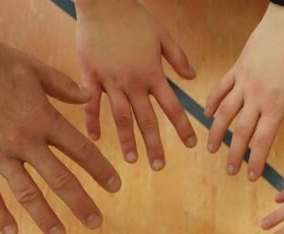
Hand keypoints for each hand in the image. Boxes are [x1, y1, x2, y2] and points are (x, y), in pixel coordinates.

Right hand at [0, 32, 120, 233]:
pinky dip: (0, 215)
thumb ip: (62, 85)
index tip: (115, 186)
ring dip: (46, 217)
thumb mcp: (31, 66)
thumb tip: (88, 96)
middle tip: (96, 223)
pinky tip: (12, 231)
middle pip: (60, 179)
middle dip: (81, 203)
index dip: (101, 170)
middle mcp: (24, 141)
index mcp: (43, 118)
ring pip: (27, 194)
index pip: (81, 151)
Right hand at [76, 0, 196, 168]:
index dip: (182, 127)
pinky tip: (95, 139)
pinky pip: (91, 103)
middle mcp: (133, 82)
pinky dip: (92, 121)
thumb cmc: (134, 17)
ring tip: (132, 160)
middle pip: (146, 119)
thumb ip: (178, 58)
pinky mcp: (90, 76)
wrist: (103, 2)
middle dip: (154, 145)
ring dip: (127, 140)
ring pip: (120, 117)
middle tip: (160, 167)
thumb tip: (193, 77)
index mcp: (152, 73)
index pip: (172, 107)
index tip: (191, 145)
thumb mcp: (162, 35)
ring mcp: (110, 81)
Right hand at [205, 4, 283, 179]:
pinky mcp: (237, 67)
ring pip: (224, 112)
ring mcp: (244, 81)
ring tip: (211, 149)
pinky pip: (221, 88)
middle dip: (234, 154)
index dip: (256, 161)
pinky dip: (212, 102)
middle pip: (240, 132)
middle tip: (230, 171)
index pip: (262, 140)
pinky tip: (207, 114)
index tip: (251, 176)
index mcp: (277, 104)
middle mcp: (256, 96)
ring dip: (216, 133)